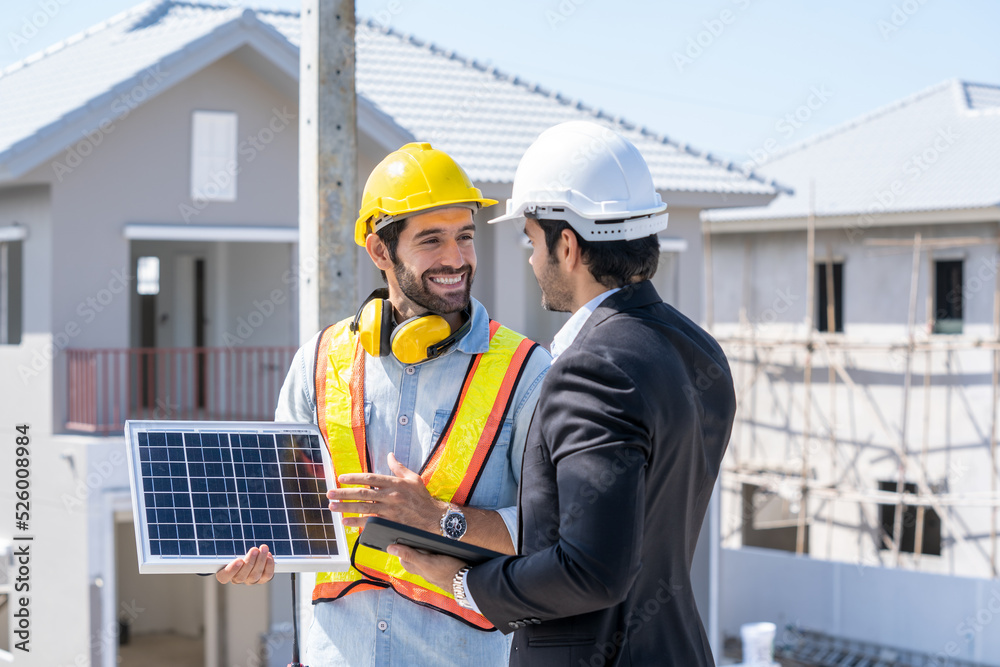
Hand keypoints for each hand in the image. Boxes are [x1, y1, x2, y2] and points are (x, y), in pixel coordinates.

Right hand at [215, 545, 273, 584]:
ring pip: (255, 575)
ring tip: (263, 548)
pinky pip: (266, 575)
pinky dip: (269, 565)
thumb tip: (231, 534)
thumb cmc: (237, 550)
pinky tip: (269, 555)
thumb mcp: (231, 548)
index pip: (224, 577)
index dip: (231, 570)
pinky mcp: (262, 579)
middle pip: (242, 576)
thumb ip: (230, 547)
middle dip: (250, 561)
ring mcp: (250, 580)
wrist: (251, 554)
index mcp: (224, 574)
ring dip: (260, 560)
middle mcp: (237, 579)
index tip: (239, 560)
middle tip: (254, 549)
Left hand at [328, 453, 447, 530]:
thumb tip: (390, 455)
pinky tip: (346, 522)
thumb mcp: (413, 478)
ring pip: (363, 508)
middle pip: (363, 493)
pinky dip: (357, 523)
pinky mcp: (389, 523)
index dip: (354, 477)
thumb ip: (398, 467)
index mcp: (395, 483)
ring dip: (346, 507)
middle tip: (330, 493)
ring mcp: (389, 511)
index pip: (370, 478)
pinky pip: (370, 522)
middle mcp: (390, 496)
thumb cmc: (423, 498)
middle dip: (344, 493)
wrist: (434, 518)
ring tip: (332, 506)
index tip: (341, 478)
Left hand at [387, 544, 465, 591]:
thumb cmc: (447, 571)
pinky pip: (436, 565)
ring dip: (424, 556)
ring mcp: (436, 573)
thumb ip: (409, 554)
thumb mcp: (426, 560)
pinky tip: (441, 555)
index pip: (405, 561)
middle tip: (411, 543)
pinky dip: (436, 559)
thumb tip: (390, 548)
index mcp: (420, 569)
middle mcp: (426, 572)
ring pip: (426, 564)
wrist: (466, 583)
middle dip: (411, 554)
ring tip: (427, 547)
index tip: (400, 543)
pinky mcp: (445, 572)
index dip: (402, 552)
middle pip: (414, 563)